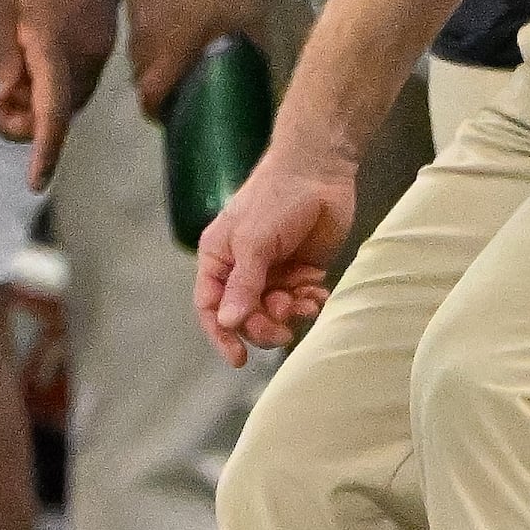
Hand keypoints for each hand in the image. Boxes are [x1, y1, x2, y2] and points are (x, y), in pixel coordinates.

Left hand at [0, 0, 118, 190]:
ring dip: (38, 106)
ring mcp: (99, 54)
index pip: (53, 112)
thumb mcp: (0, 6)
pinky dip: (53, 89)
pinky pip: (76, 83)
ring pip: (68, 101)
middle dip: (25, 122)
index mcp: (54, 48)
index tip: (35, 182)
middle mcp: (84, 59)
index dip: (44, 149)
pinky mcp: (104, 46)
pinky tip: (31, 69)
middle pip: (58, 113)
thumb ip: (2, 58)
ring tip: (9, 79)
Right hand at [127, 0, 260, 119]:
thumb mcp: (247, 26)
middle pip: (141, 77)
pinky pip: (140, 29)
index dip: (159, 112)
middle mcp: (144, 44)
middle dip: (158, 86)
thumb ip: (248, 55)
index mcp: (167, 56)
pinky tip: (172, 26)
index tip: (173, 116)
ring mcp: (136, 21)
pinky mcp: (135, 0)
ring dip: (155, 60)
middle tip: (181, 85)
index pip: (150, 97)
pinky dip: (154, 35)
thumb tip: (260, 77)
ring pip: (139, 53)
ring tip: (177, 55)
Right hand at [193, 143, 356, 365]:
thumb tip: (227, 323)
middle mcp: (243, 270)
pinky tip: (318, 293)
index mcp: (219, 259)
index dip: (221, 334)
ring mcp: (273, 272)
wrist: (319, 171)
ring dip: (289, 314)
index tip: (238, 358)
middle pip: (245, 316)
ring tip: (305, 301)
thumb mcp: (253, 243)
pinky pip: (301, 302)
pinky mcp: (302, 271)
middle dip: (263, 325)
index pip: (210, 306)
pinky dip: (309, 304)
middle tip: (283, 325)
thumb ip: (243, 285)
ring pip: (275, 313)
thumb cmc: (275, 199)